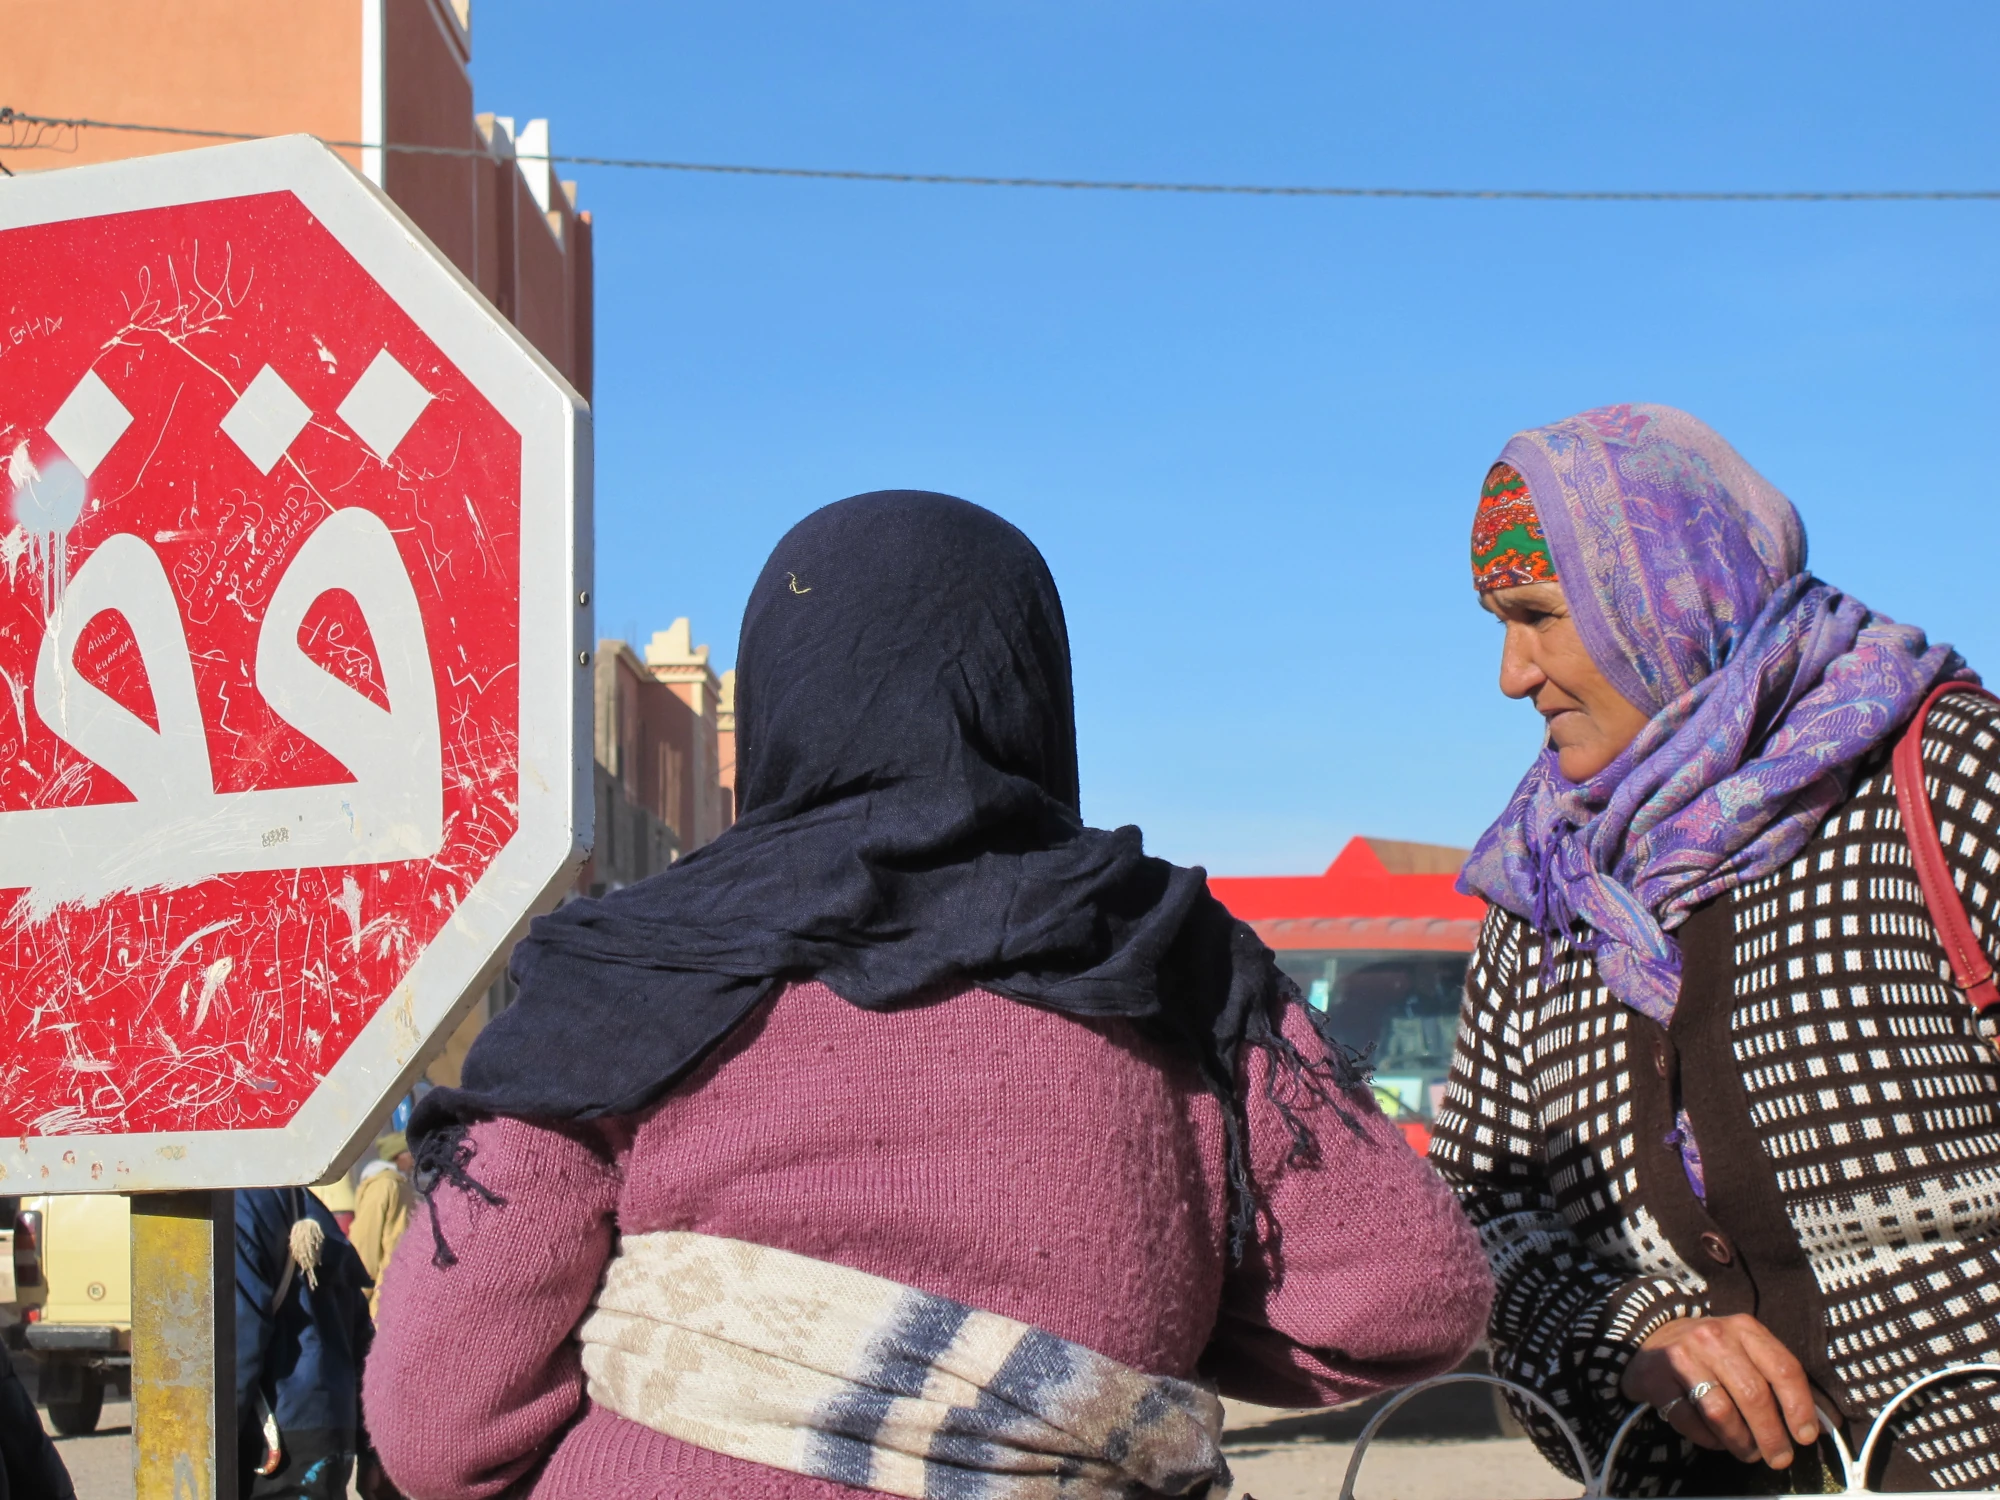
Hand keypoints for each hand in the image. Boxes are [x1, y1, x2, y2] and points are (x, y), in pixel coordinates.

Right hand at [1620, 1314, 1819, 1468]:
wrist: (1652, 1337)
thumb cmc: (1713, 1353)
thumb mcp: (1749, 1353)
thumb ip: (1782, 1383)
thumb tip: (1824, 1426)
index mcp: (1744, 1329)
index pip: (1783, 1369)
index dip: (1800, 1408)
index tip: (1805, 1437)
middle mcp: (1713, 1337)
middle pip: (1754, 1395)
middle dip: (1771, 1436)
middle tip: (1779, 1459)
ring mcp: (1682, 1356)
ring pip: (1722, 1412)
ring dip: (1741, 1443)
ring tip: (1748, 1453)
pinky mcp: (1656, 1378)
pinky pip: (1691, 1421)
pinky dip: (1709, 1440)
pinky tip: (1716, 1439)